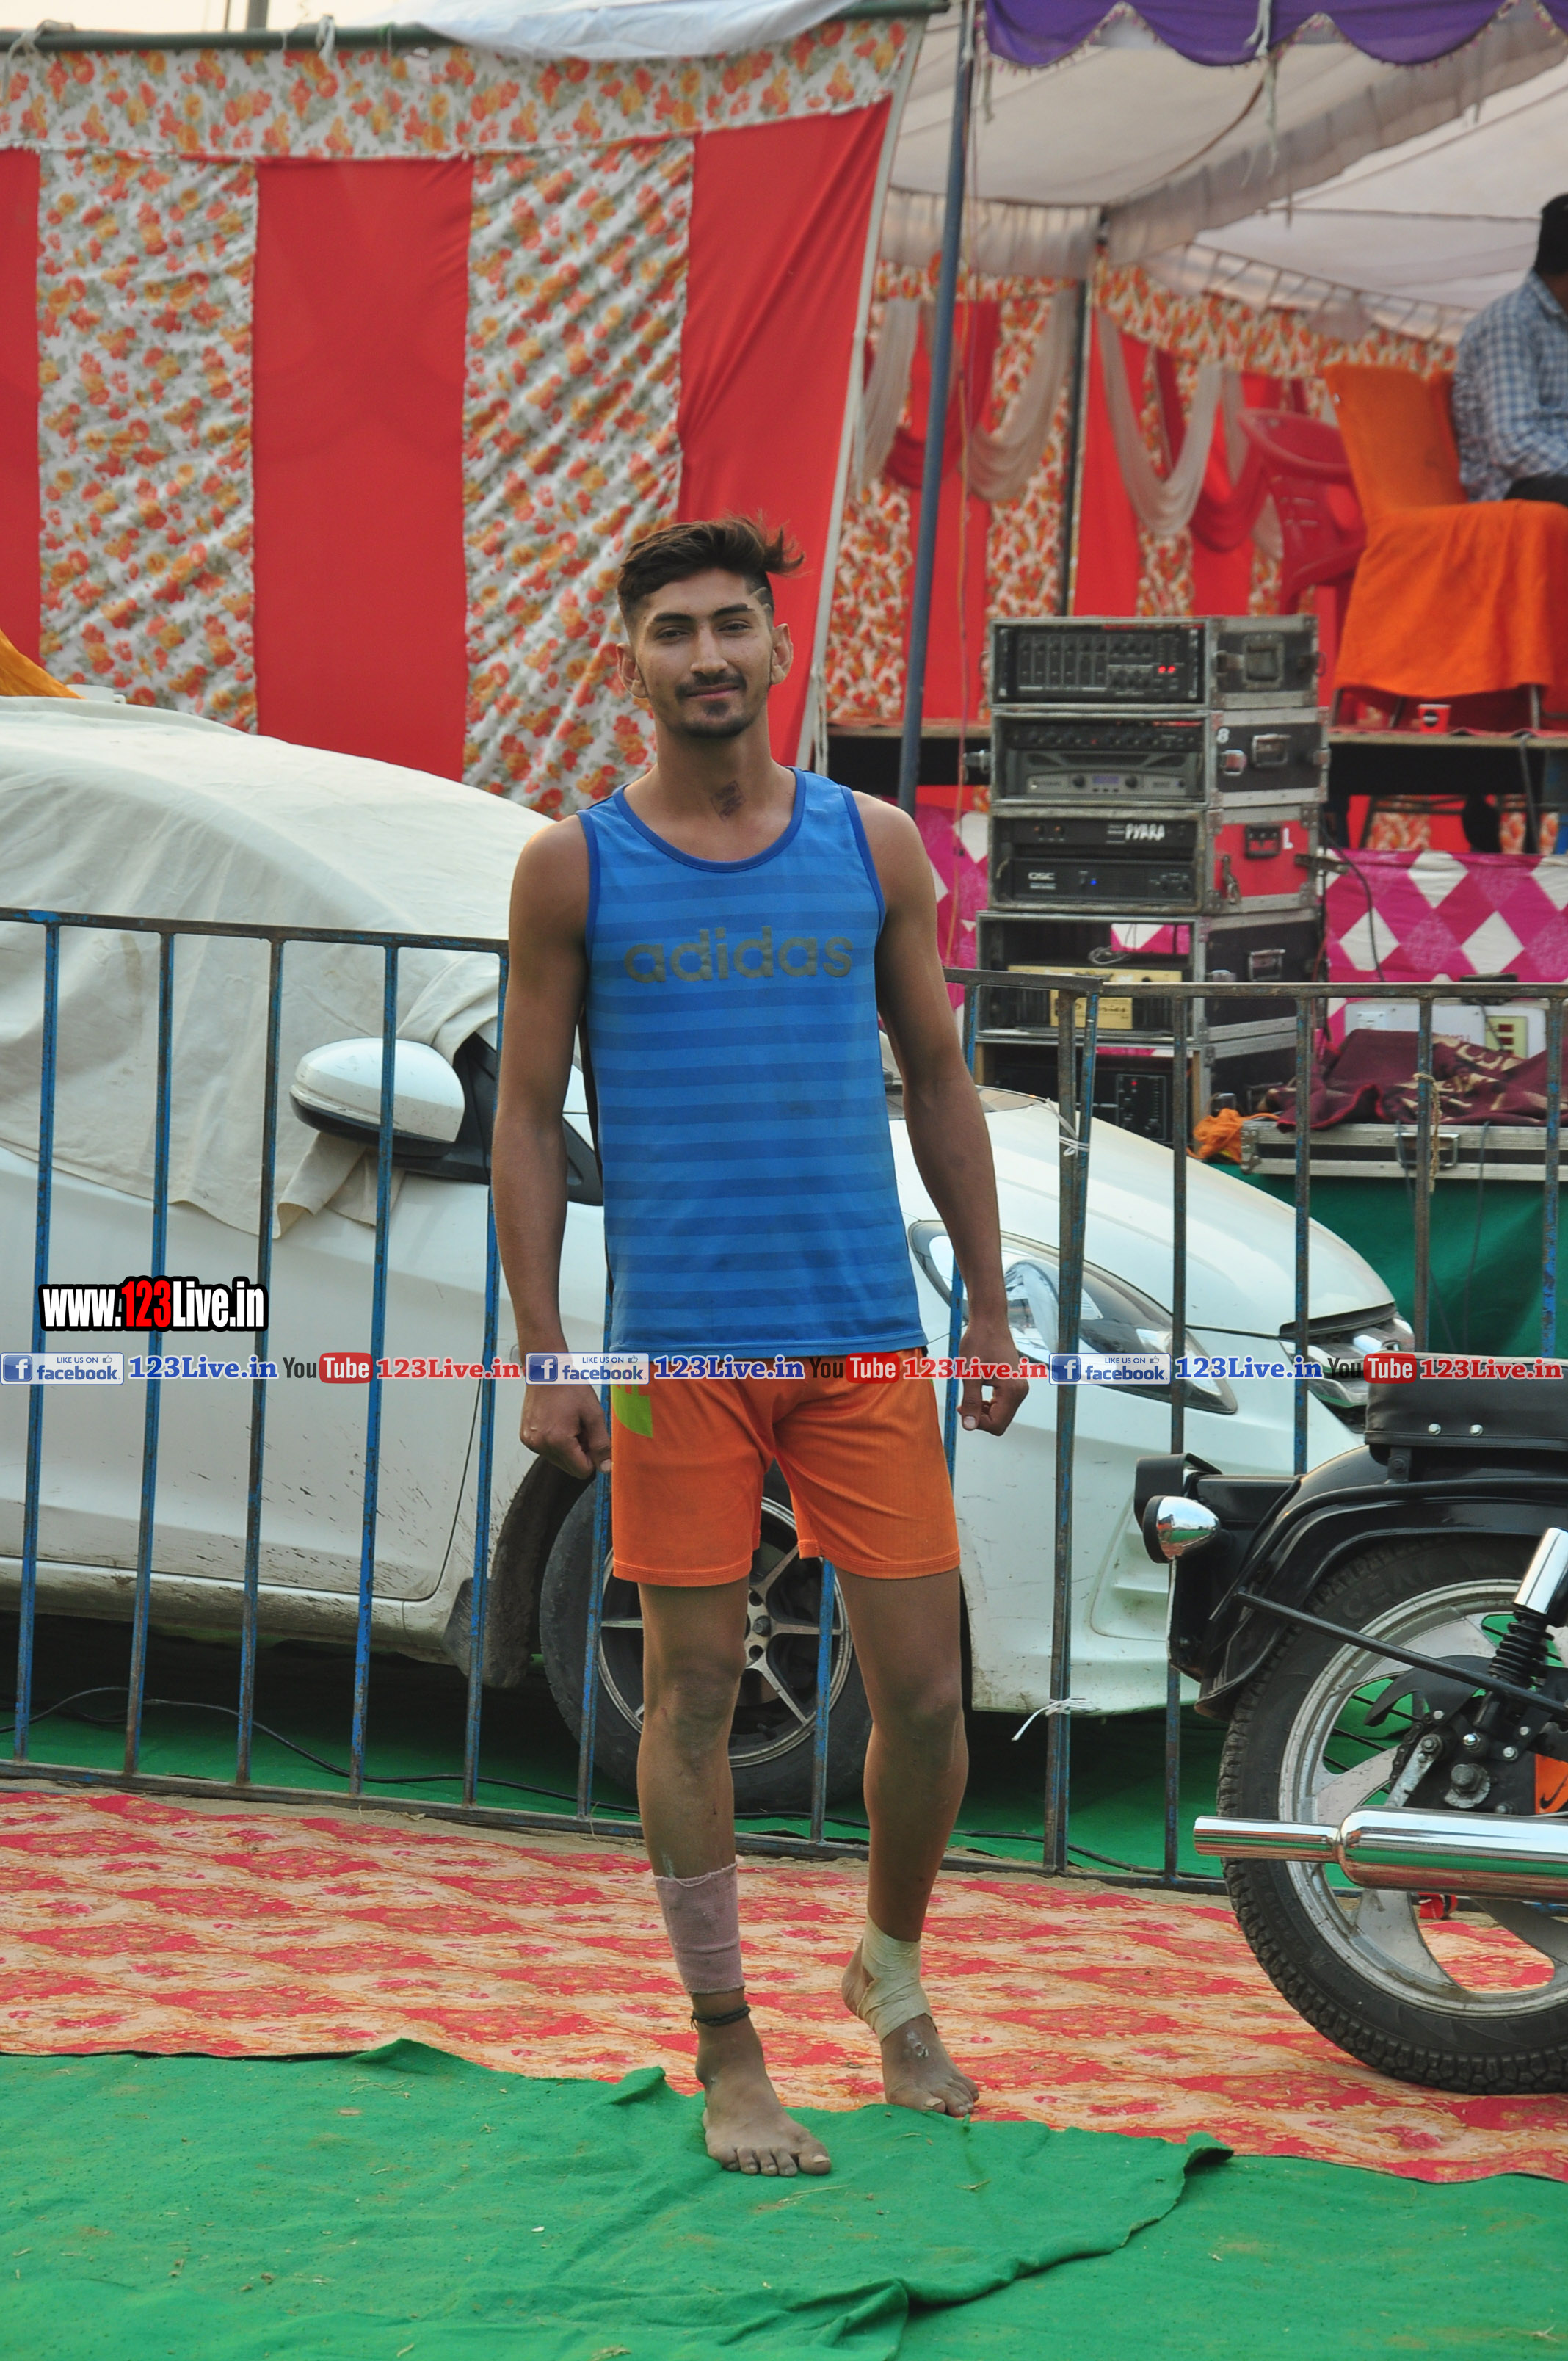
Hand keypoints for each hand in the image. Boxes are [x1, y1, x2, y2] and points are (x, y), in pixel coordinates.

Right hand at [521, 1380, 611, 1478]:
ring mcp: (531, 1442)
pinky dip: (555, 1441)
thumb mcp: (594, 1414)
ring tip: (569, 1422)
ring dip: (568, 1447)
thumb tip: (605, 1467)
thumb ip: (601, 1444)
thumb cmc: (570, 1387)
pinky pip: (547, 1450)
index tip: (593, 1439)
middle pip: (570, 1467)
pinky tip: (558, 1422)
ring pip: (558, 1460)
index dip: (592, 1458)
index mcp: (558, 1441)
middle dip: (580, 1452)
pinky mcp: (526, 1437)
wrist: (547, 1370)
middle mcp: (540, 1445)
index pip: (581, 1471)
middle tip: (581, 1428)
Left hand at [958, 1317, 1027, 1436]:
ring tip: (970, 1392)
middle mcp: (1021, 1391)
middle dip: (980, 1416)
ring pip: (1001, 1413)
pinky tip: (977, 1389)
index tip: (963, 1407)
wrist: (989, 1321)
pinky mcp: (1014, 1383)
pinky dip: (988, 1402)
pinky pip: (1002, 1403)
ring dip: (983, 1409)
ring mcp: (1019, 1387)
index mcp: (1012, 1391)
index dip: (977, 1422)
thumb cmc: (979, 1341)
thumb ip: (971, 1402)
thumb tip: (969, 1426)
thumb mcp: (970, 1374)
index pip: (997, 1425)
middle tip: (964, 1402)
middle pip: (1000, 1422)